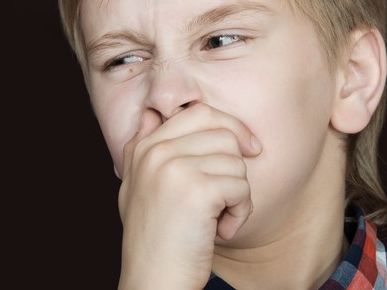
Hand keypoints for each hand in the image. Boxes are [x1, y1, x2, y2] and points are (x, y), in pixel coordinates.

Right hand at [116, 104, 261, 289]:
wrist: (153, 281)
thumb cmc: (155, 240)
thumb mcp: (139, 188)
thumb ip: (144, 151)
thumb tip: (151, 114)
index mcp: (143, 148)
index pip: (200, 112)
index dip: (231, 128)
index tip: (248, 150)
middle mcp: (155, 152)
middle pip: (224, 134)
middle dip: (236, 166)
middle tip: (228, 197)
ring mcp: (173, 169)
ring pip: (236, 162)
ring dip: (238, 195)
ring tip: (216, 219)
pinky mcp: (197, 190)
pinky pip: (242, 188)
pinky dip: (240, 213)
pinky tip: (220, 231)